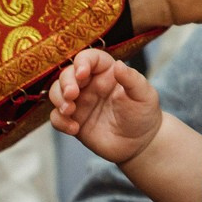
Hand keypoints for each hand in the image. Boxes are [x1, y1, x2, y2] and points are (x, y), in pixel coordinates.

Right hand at [48, 48, 162, 163]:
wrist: (140, 143)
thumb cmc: (144, 114)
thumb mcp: (144, 96)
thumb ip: (132, 80)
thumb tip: (119, 65)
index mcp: (106, 72)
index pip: (89, 58)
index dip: (82, 62)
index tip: (82, 73)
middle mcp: (89, 84)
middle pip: (67, 74)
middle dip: (65, 82)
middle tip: (72, 95)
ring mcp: (80, 102)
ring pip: (57, 93)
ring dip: (58, 99)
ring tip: (69, 110)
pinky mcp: (74, 120)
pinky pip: (56, 117)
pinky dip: (60, 121)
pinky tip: (74, 129)